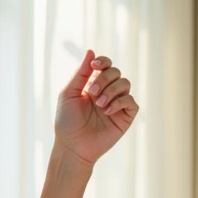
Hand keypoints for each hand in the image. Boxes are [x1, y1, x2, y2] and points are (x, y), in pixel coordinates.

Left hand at [54, 50, 138, 167]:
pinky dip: (120, 102)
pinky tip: (107, 111)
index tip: (95, 65)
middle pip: (115, 72)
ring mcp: (117, 104)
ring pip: (125, 83)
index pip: (105, 65)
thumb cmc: (67, 122)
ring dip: (112, 90)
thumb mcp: (69, 94)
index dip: (103, 61)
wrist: (73, 147)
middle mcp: (107, 92)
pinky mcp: (125, 117)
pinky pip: (131, 101)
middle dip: (104, 79)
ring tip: (99, 105)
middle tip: (91, 93)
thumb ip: (81, 73)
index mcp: (93, 85)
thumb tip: (91, 50)